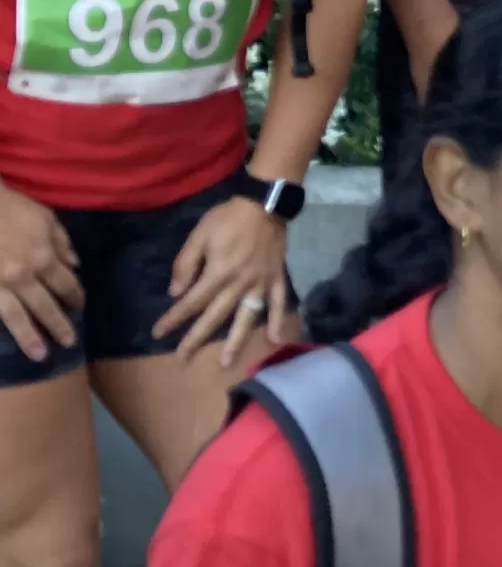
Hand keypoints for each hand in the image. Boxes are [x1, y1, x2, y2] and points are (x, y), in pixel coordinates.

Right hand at [0, 183, 81, 361]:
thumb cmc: (11, 208)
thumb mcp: (45, 218)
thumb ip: (62, 243)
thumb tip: (75, 264)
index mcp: (43, 258)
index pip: (65, 285)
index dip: (75, 297)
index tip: (79, 307)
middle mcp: (23, 276)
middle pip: (45, 306)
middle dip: (58, 325)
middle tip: (69, 343)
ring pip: (17, 316)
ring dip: (30, 337)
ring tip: (41, 356)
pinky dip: (2, 326)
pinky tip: (5, 342)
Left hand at [154, 194, 288, 367]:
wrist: (266, 204)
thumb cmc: (228, 218)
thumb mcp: (199, 235)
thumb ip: (186, 264)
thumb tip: (176, 292)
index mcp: (219, 273)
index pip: (191, 302)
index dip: (173, 318)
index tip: (158, 333)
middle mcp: (240, 284)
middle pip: (215, 316)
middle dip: (197, 338)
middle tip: (183, 358)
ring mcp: (260, 283)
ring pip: (247, 317)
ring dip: (236, 341)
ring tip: (226, 362)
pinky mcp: (276, 278)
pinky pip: (278, 303)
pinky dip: (278, 320)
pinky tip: (276, 340)